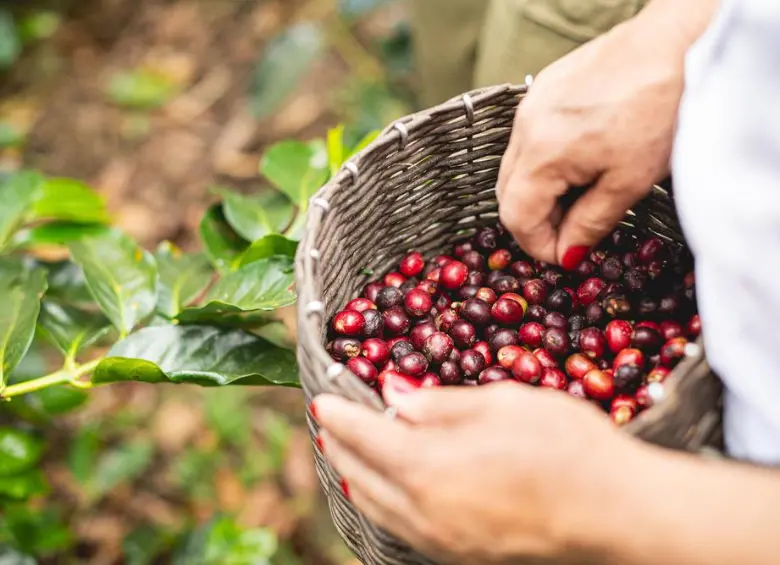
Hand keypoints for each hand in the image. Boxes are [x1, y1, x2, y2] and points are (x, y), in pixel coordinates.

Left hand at [311, 379, 642, 563]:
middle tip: (327, 422)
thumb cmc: (568, 447)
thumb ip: (440, 403)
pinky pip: (399, 526)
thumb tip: (394, 395)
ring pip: (374, 506)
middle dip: (337, 445)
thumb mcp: (504, 403)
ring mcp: (440, 540)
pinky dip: (379, 501)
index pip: (364, 436)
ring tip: (343, 452)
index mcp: (429, 467)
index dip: (338, 414)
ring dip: (352, 475)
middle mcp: (424, 511)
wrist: (618, 514)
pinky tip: (384, 488)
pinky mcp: (460, 555)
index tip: (321, 399)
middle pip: (358, 474)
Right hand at [496, 13, 685, 266]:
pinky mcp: (545, 86)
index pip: (517, 218)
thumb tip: (568, 255)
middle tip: (574, 231)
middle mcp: (525, 127)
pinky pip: (530, 136)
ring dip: (541, 189)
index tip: (568, 256)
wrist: (680, 43)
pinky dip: (546, 158)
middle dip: (536, 220)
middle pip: (508, 192)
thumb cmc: (661, 111)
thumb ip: (590, 224)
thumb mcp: (629, 182)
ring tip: (583, 193)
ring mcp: (531, 103)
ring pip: (517, 164)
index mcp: (542, 154)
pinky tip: (582, 158)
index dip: (540, 246)